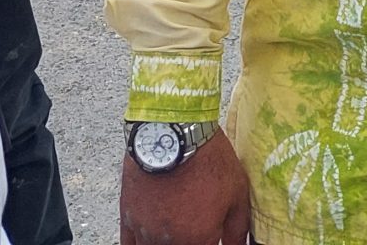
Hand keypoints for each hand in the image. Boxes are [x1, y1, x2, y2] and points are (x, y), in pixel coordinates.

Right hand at [121, 129, 251, 244]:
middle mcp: (169, 242)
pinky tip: (149, 239)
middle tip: (192, 228)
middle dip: (188, 242)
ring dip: (165, 243)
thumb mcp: (237, 194)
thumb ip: (238, 230)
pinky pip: (129, 244)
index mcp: (198, 241)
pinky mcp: (128, 217)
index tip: (210, 238)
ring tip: (176, 228)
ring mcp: (145, 232)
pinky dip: (140, 243)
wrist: (174, 132)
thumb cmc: (208, 161)